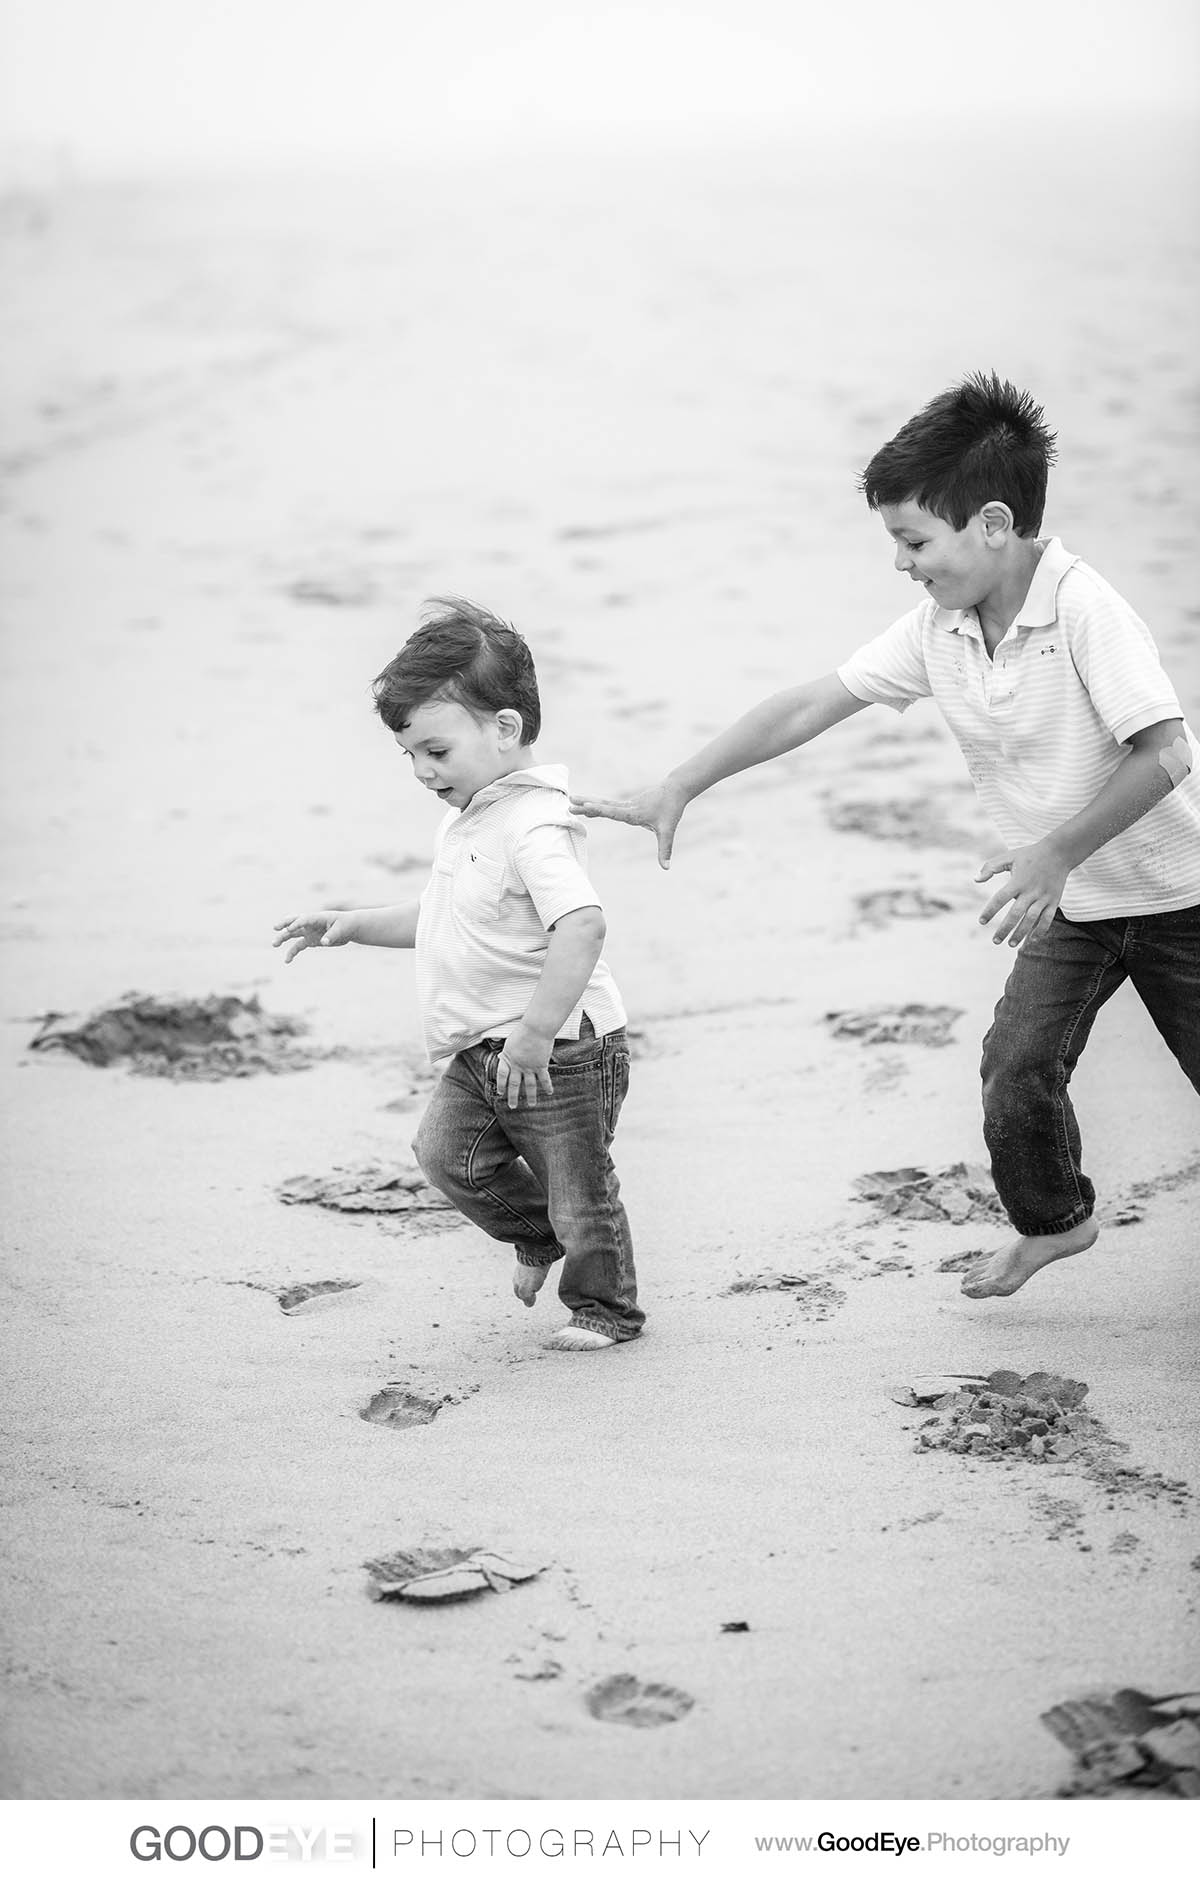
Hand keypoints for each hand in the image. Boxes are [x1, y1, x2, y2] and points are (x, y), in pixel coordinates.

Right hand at [272, 911, 356, 962]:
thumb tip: (324, 943)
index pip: (304, 919)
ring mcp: (309, 932)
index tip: (288, 929)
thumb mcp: (341, 929)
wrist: (349, 928)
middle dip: (284, 924)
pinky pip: (298, 946)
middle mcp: (310, 924)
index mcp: (317, 918)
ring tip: (274, 944)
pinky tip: (287, 961)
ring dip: (283, 938)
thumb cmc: (345, 925)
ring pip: (292, 934)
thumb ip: (331, 936)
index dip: (296, 923)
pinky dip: (292, 953)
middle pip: (293, 922)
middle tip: (275, 928)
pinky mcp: (310, 941)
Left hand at [496, 1022, 554, 1108]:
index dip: (500, 1084)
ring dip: (531, 1096)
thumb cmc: (523, 1032)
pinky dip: (547, 1086)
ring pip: (529, 1085)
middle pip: (514, 1084)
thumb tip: (502, 1057)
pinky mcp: (541, 1065)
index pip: (501, 1075)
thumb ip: (507, 1053)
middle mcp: (518, 1066)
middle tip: (512, 1106)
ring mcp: (529, 1067)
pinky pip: (544, 1079)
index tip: (500, 1092)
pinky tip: (549, 1093)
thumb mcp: (510, 1042)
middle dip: (513, 1096)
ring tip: (532, 1105)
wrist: (536, 1029)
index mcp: (508, 1059)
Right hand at [569, 778, 686, 869]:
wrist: (676, 789)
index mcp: (634, 813)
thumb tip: (666, 868)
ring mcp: (627, 804)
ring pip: (605, 803)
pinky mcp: (628, 804)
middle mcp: (628, 807)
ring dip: (588, 802)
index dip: (600, 809)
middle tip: (570, 803)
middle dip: (587, 805)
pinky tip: (589, 806)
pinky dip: (597, 805)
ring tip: (572, 800)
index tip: (587, 805)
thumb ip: (665, 850)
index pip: (615, 812)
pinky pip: (609, 805)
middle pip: (604, 806)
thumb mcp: (668, 831)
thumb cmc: (671, 809)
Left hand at [976, 845, 1067, 947]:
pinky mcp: (1054, 901)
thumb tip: (975, 879)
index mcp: (1017, 881)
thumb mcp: (1009, 857)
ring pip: (1032, 919)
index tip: (981, 922)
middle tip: (995, 941)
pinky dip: (1040, 930)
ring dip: (1021, 933)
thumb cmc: (1029, 855)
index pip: (1000, 898)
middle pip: (1016, 914)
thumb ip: (990, 867)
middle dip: (1005, 929)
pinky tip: (1032, 940)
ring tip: (1011, 944)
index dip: (990, 911)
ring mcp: (1043, 897)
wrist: (1059, 852)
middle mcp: (1031, 891)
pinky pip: (1047, 919)